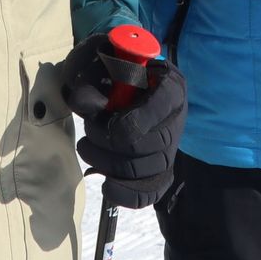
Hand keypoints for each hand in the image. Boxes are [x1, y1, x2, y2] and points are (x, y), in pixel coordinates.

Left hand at [58, 33, 186, 208]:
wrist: (125, 84)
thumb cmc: (114, 70)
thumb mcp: (100, 64)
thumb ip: (90, 78)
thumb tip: (83, 104)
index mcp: (170, 84)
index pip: (165, 103)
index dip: (136, 119)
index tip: (107, 121)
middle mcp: (178, 116)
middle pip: (157, 143)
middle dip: (112, 142)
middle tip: (89, 129)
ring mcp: (171, 145)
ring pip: (151, 169)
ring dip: (111, 165)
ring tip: (87, 148)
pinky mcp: (160, 168)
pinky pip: (152, 191)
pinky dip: (128, 195)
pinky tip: (107, 186)